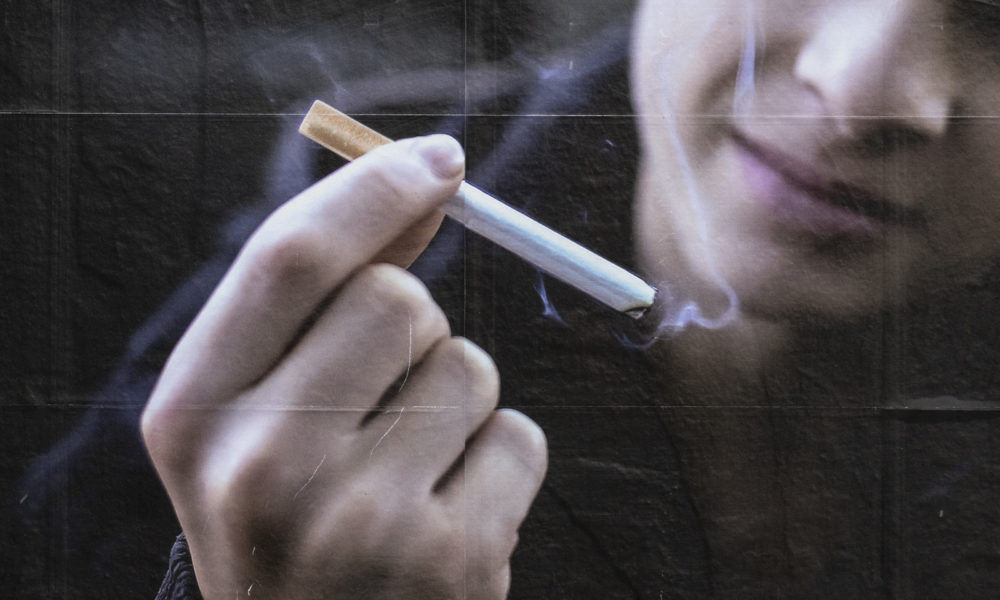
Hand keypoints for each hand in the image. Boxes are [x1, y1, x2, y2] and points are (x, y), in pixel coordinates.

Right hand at [142, 135, 547, 599]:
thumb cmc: (290, 515)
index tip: (438, 160)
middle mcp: (262, 468)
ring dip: (457, 398)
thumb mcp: (258, 414)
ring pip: (468, 363)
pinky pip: (519, 435)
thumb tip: (420, 185)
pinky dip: (499, 458)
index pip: (291, 258)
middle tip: (381, 400)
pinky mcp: (451, 563)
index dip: (372, 192)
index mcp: (194, 414)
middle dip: (414, 325)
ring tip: (406, 470)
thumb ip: (319, 300)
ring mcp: (360, 521)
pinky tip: (447, 514)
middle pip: (396, 298)